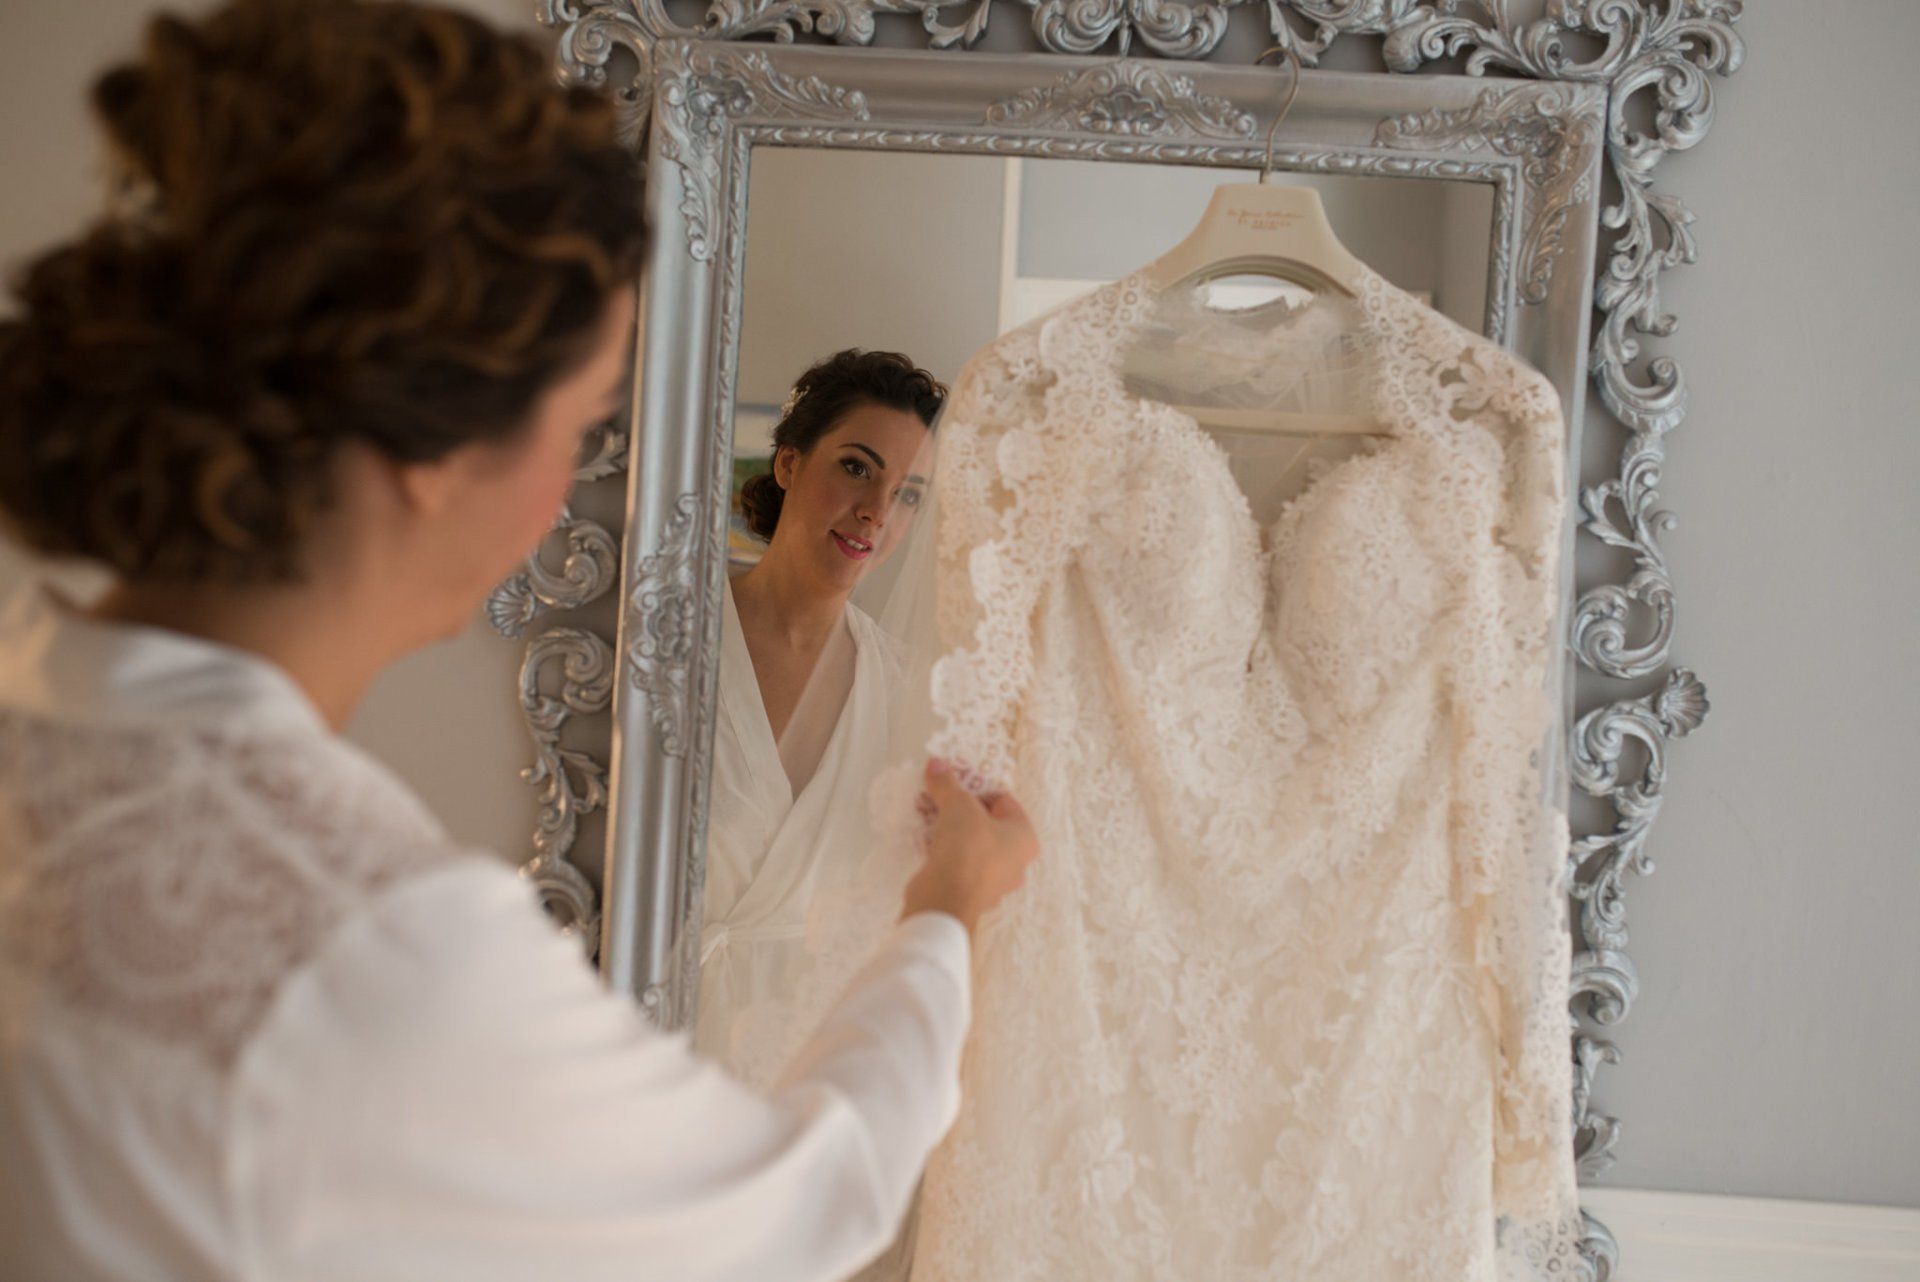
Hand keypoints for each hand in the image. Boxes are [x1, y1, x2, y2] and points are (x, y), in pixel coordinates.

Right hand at [900, 758, 1039, 934]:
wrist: (945, 900)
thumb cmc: (967, 848)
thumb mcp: (957, 806)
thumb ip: (947, 784)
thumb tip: (935, 764)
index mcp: (1024, 838)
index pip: (1004, 802)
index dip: (979, 788)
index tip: (956, 781)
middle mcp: (1014, 862)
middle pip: (987, 824)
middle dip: (961, 809)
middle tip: (940, 797)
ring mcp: (992, 881)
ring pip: (971, 845)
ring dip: (950, 830)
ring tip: (927, 814)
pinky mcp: (969, 893)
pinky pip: (957, 863)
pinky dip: (943, 851)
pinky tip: (924, 839)